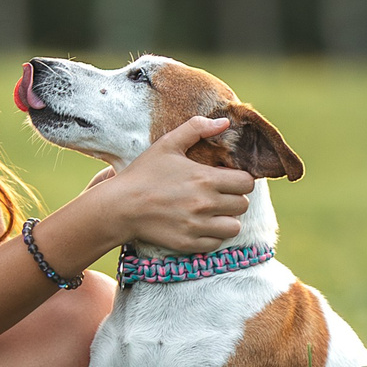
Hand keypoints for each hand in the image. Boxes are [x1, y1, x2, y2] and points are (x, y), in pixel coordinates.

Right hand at [100, 113, 251, 253]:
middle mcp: (205, 204)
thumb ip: (196, 128)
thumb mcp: (167, 144)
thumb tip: (224, 122)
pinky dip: (212, 236)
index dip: (241, 179)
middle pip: (243, 204)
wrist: (120, 206)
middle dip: (234, 198)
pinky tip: (200, 225)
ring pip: (234, 227)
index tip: (228, 178)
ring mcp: (197, 226)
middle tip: (220, 194)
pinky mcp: (189, 243)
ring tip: (213, 212)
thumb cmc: (143, 173)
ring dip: (227, 219)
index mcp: (204, 178)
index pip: (246, 182)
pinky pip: (216, 243)